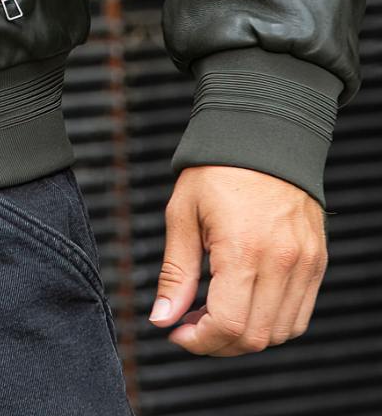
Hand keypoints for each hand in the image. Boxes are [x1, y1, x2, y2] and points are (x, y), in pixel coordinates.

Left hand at [149, 164, 326, 354]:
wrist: (263, 135)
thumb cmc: (217, 170)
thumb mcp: (183, 213)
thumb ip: (175, 272)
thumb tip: (162, 319)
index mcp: (244, 248)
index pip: (227, 324)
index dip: (198, 341)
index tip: (176, 333)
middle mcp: (282, 261)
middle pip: (254, 337)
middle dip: (218, 344)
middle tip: (191, 325)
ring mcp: (305, 263)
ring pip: (280, 333)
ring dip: (246, 337)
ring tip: (216, 314)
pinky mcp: (316, 262)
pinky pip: (299, 316)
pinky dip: (272, 324)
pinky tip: (246, 305)